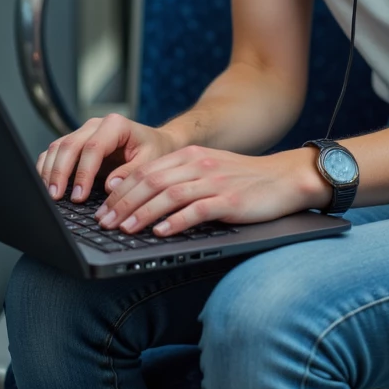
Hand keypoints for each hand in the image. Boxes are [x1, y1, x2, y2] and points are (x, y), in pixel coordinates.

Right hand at [37, 114, 179, 201]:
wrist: (155, 143)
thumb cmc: (154, 150)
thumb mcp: (151, 161)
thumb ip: (132, 172)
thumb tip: (110, 186)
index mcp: (115, 125)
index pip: (92, 148)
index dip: (83, 173)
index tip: (79, 197)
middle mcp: (95, 125)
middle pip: (69, 145)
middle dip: (59, 173)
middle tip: (56, 198)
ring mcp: (83, 132)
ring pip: (58, 147)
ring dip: (50, 171)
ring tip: (50, 195)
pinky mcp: (76, 143)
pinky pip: (55, 152)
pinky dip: (47, 167)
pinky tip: (46, 185)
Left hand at [93, 145, 328, 237]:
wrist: (285, 178)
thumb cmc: (244, 180)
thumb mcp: (208, 170)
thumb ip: (180, 180)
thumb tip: (145, 202)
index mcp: (189, 156)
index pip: (145, 172)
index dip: (120, 191)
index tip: (103, 209)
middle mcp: (198, 165)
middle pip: (151, 182)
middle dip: (123, 203)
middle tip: (104, 222)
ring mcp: (213, 182)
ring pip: (168, 195)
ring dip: (142, 213)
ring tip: (124, 229)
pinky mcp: (229, 201)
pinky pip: (197, 210)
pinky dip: (176, 222)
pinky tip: (161, 232)